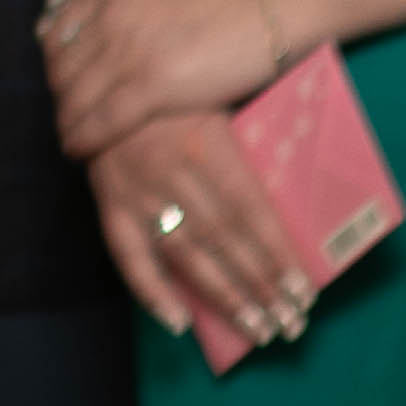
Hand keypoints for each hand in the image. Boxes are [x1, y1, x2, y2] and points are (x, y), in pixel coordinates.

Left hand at [44, 0, 287, 157]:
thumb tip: (137, 14)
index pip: (61, 29)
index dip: (57, 59)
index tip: (63, 77)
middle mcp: (110, 14)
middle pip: (61, 64)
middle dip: (60, 91)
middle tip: (67, 113)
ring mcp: (127, 49)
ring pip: (73, 95)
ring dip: (66, 119)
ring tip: (68, 137)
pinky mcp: (151, 85)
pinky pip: (99, 120)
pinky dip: (82, 137)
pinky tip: (77, 149)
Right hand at [88, 113, 320, 352]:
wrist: (100, 77)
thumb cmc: (172, 91)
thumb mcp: (216, 102)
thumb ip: (246, 146)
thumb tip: (294, 192)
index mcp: (205, 144)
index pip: (250, 210)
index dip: (278, 253)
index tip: (305, 290)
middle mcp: (172, 173)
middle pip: (224, 239)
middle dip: (262, 285)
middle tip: (292, 323)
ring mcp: (137, 193)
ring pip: (186, 254)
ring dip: (224, 297)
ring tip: (257, 328)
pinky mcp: (109, 204)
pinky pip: (128, 256)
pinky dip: (151, 293)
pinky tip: (178, 322)